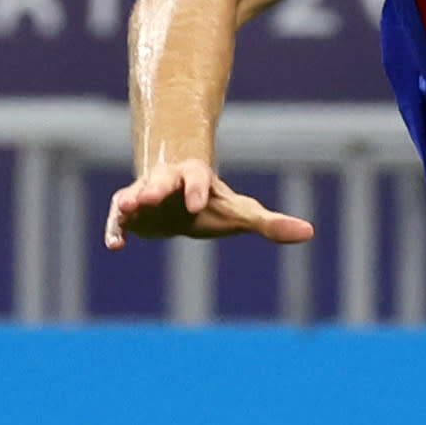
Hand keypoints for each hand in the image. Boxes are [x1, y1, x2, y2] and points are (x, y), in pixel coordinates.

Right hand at [104, 159, 318, 245]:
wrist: (179, 200)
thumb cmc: (215, 205)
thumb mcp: (243, 213)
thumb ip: (271, 224)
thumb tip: (310, 232)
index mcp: (197, 177)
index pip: (198, 179)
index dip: (198, 191)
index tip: (198, 206)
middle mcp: (168, 181)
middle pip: (161, 181)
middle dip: (154, 189)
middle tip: (146, 197)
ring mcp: (146, 195)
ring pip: (135, 194)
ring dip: (130, 202)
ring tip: (125, 209)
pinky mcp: (130, 214)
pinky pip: (119, 219)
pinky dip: (116, 229)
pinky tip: (115, 246)